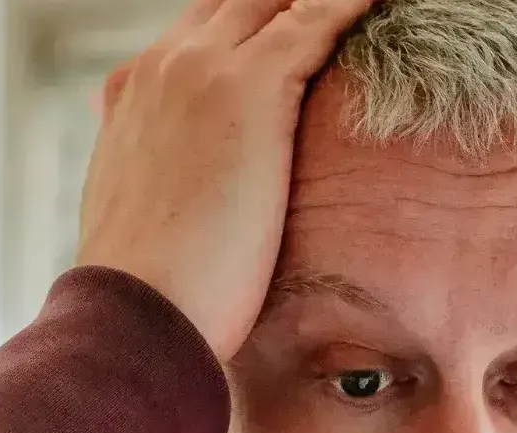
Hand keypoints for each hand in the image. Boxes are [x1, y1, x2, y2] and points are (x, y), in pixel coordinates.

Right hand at [74, 0, 373, 361]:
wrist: (136, 316)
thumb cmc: (149, 292)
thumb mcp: (146, 219)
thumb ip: (165, 182)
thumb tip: (190, 202)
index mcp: (134, 93)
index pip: (203, 31)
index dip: (248, 28)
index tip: (287, 39)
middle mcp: (163, 66)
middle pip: (238, 1)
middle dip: (282, 7)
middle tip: (335, 19)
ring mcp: (203, 70)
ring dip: (319, 4)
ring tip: (369, 7)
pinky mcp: (252, 87)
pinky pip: (317, 15)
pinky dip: (354, 4)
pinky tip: (382, 2)